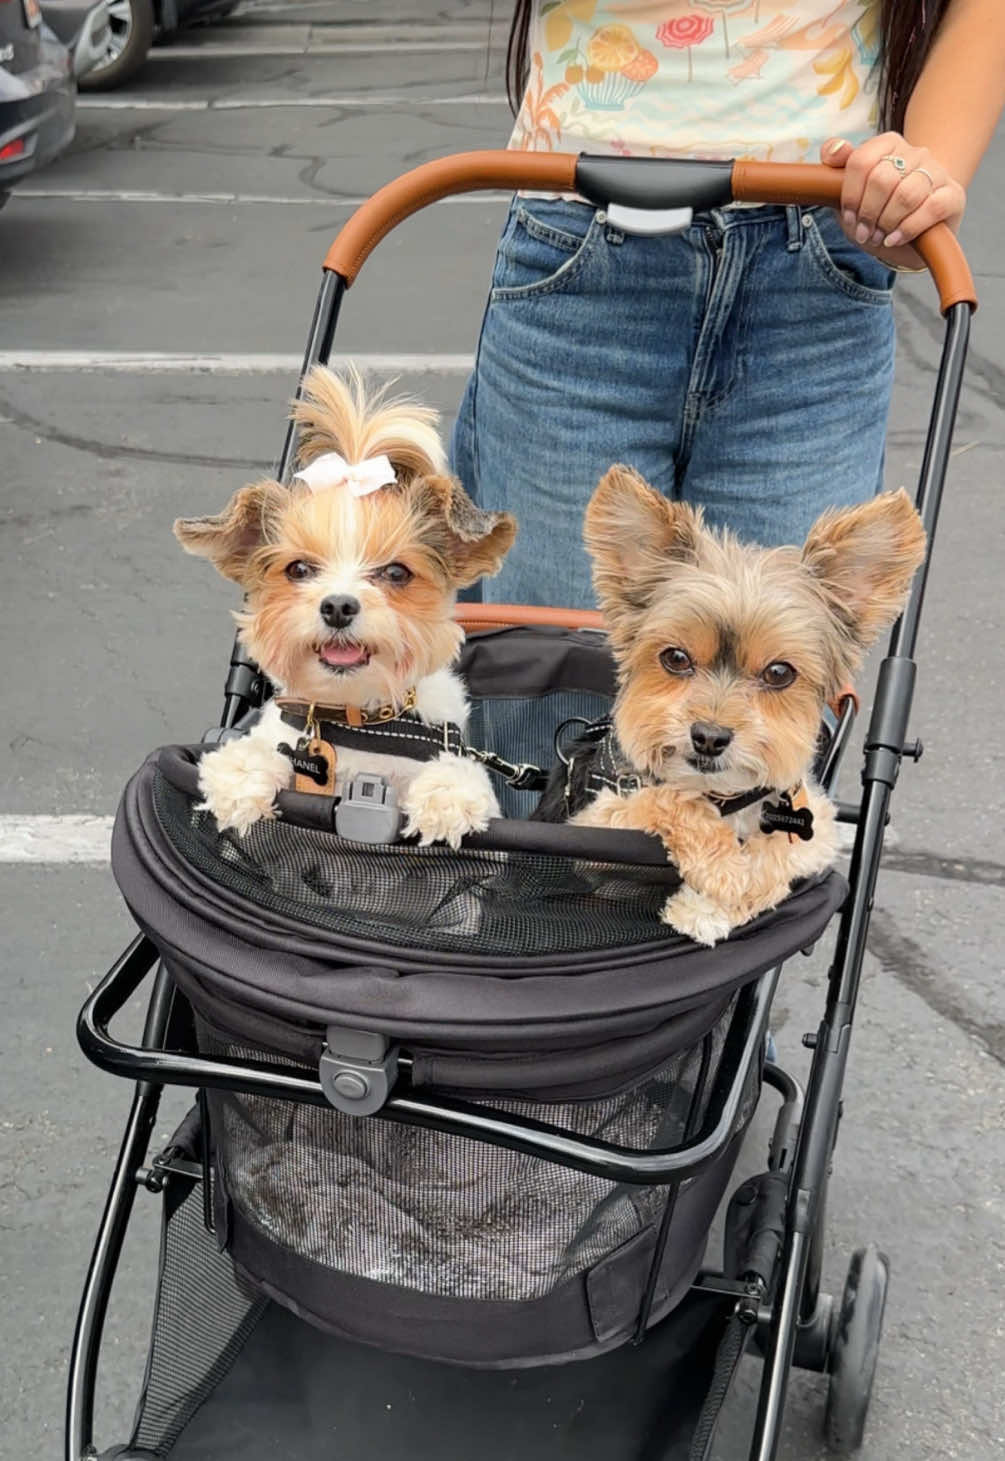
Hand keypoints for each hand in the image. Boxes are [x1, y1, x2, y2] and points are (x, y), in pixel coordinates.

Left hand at [821, 133, 965, 267]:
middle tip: (865, 233)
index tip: (850, 218)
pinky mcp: (953, 195)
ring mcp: (937, 171)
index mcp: (888, 144)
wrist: (911, 234)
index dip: (851, 196)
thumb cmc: (878, 211)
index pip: (861, 161)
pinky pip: (931, 208)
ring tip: (880, 237)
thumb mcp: (851, 194)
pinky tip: (894, 238)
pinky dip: (907, 229)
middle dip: (868, 214)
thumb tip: (834, 149)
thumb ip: (836, 166)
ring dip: (886, 223)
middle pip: (882, 179)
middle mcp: (915, 152)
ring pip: (906, 194)